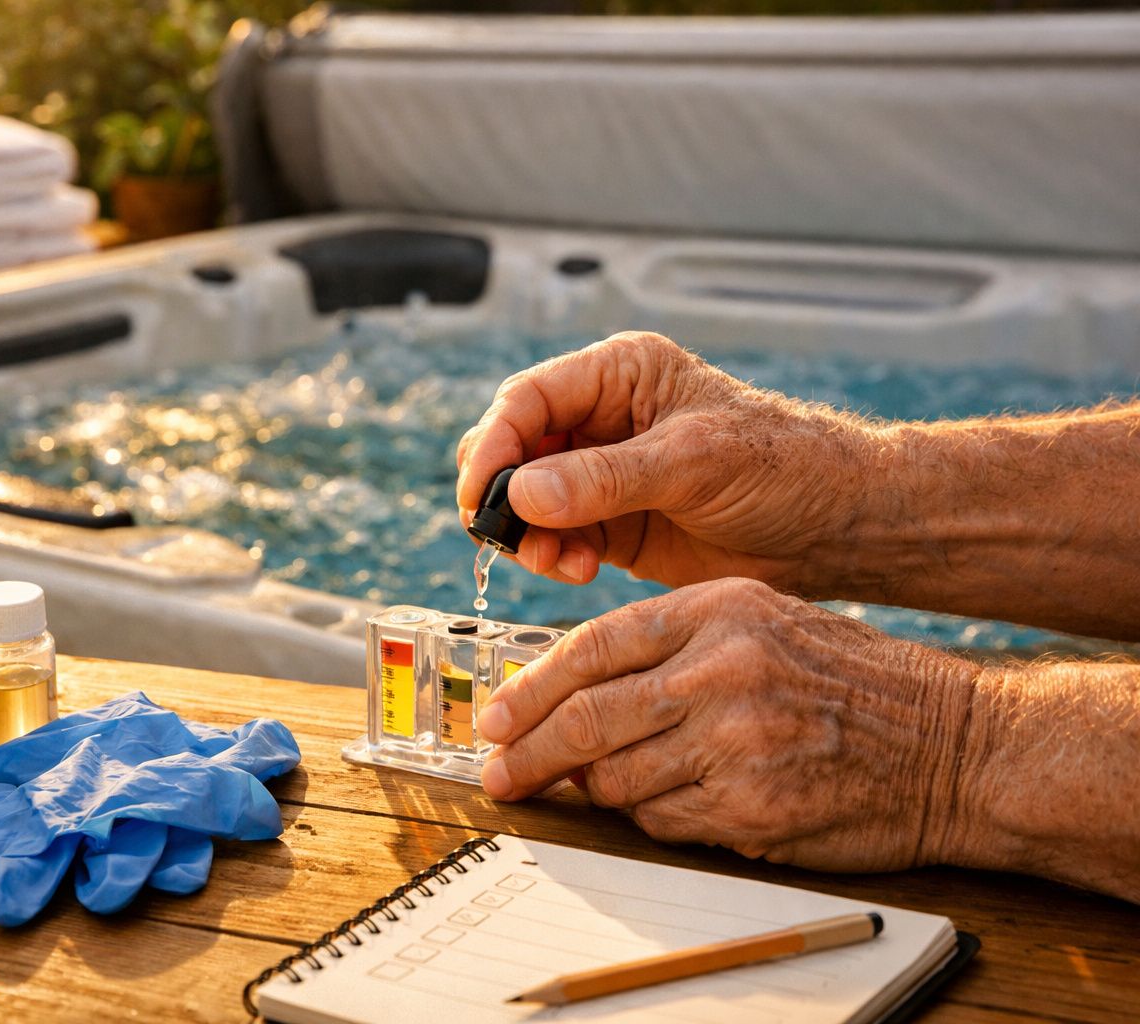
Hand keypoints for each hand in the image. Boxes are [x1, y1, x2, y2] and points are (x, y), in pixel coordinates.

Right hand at [455, 332, 878, 594]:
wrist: (835, 528)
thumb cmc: (782, 468)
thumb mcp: (693, 463)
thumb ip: (605, 478)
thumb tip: (523, 494)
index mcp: (619, 375)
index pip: (528, 400)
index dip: (495, 446)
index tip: (482, 496)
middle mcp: (600, 419)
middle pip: (513, 449)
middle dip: (504, 494)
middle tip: (508, 536)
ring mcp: (601, 475)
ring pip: (524, 500)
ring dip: (527, 534)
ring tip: (557, 562)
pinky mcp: (610, 524)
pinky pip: (553, 538)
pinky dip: (551, 556)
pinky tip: (579, 570)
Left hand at [475, 578, 980, 872]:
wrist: (954, 743)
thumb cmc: (852, 682)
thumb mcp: (763, 622)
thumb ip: (671, 645)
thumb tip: (574, 688)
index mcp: (718, 611)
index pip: (592, 648)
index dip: (530, 688)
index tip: (495, 718)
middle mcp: (721, 670)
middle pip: (587, 719)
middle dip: (528, 754)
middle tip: (499, 775)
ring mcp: (736, 741)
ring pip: (617, 778)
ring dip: (597, 789)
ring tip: (600, 786)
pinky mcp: (751, 806)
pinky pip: (662, 820)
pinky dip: (651, 817)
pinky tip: (672, 802)